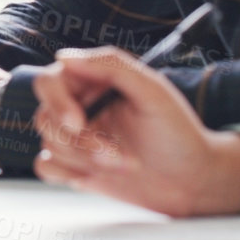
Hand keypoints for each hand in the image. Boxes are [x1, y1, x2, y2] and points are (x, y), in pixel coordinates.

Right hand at [30, 46, 239, 216]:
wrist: (193, 182)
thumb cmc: (178, 134)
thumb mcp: (153, 92)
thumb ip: (111, 65)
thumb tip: (65, 58)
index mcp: (94, 82)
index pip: (51, 81)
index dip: (58, 102)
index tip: (80, 122)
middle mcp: (81, 107)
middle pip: (46, 116)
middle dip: (79, 140)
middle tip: (114, 154)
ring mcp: (77, 138)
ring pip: (49, 143)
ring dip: (84, 159)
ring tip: (125, 163)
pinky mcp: (75, 166)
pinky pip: (45, 166)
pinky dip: (66, 172)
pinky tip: (95, 176)